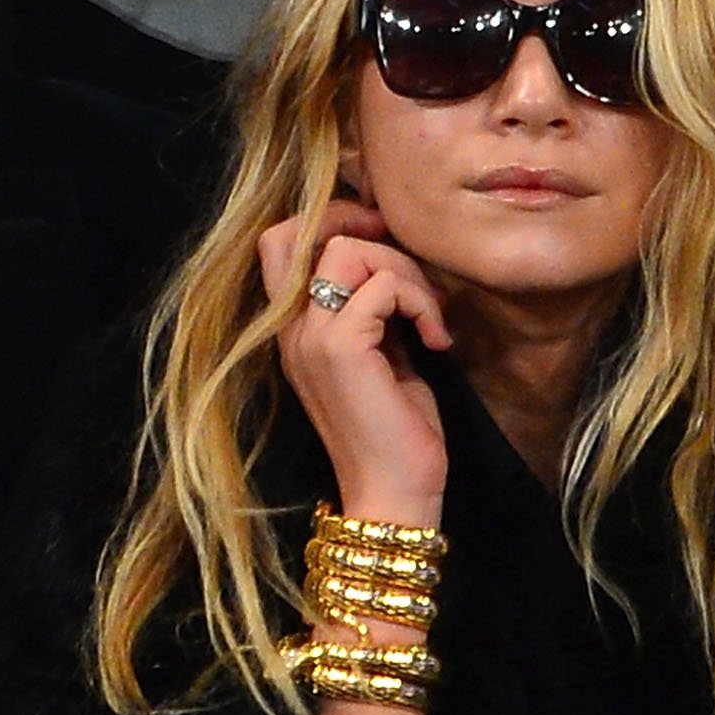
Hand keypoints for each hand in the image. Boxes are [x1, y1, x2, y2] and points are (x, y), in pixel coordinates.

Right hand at [259, 201, 451, 524]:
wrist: (393, 493)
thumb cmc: (396, 432)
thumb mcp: (382, 357)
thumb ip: (375, 311)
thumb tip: (397, 266)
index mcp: (295, 332)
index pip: (280, 245)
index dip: (330, 222)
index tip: (386, 243)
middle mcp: (291, 330)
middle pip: (300, 232)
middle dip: (361, 226)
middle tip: (408, 264)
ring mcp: (310, 337)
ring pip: (349, 251)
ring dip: (404, 272)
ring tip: (429, 317)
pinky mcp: (340, 347)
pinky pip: (383, 284)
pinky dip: (420, 301)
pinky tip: (434, 340)